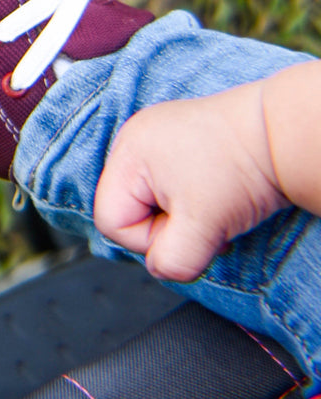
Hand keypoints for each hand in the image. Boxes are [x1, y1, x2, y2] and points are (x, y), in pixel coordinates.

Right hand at [93, 85, 287, 282]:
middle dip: (167, 226)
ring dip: (180, 214)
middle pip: (127, 211)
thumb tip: (162, 268)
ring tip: (213, 203)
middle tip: (205, 218)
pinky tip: (213, 192)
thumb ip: (172, 260)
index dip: (149, 238)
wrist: (286, 131)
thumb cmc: (248, 163)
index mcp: (129, 154)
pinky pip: (165, 185)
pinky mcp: (176, 138)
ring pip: (148, 200)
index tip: (191, 228)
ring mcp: (155, 135)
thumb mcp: (203, 226)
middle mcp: (134, 139)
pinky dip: (189, 198)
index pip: (112, 222)